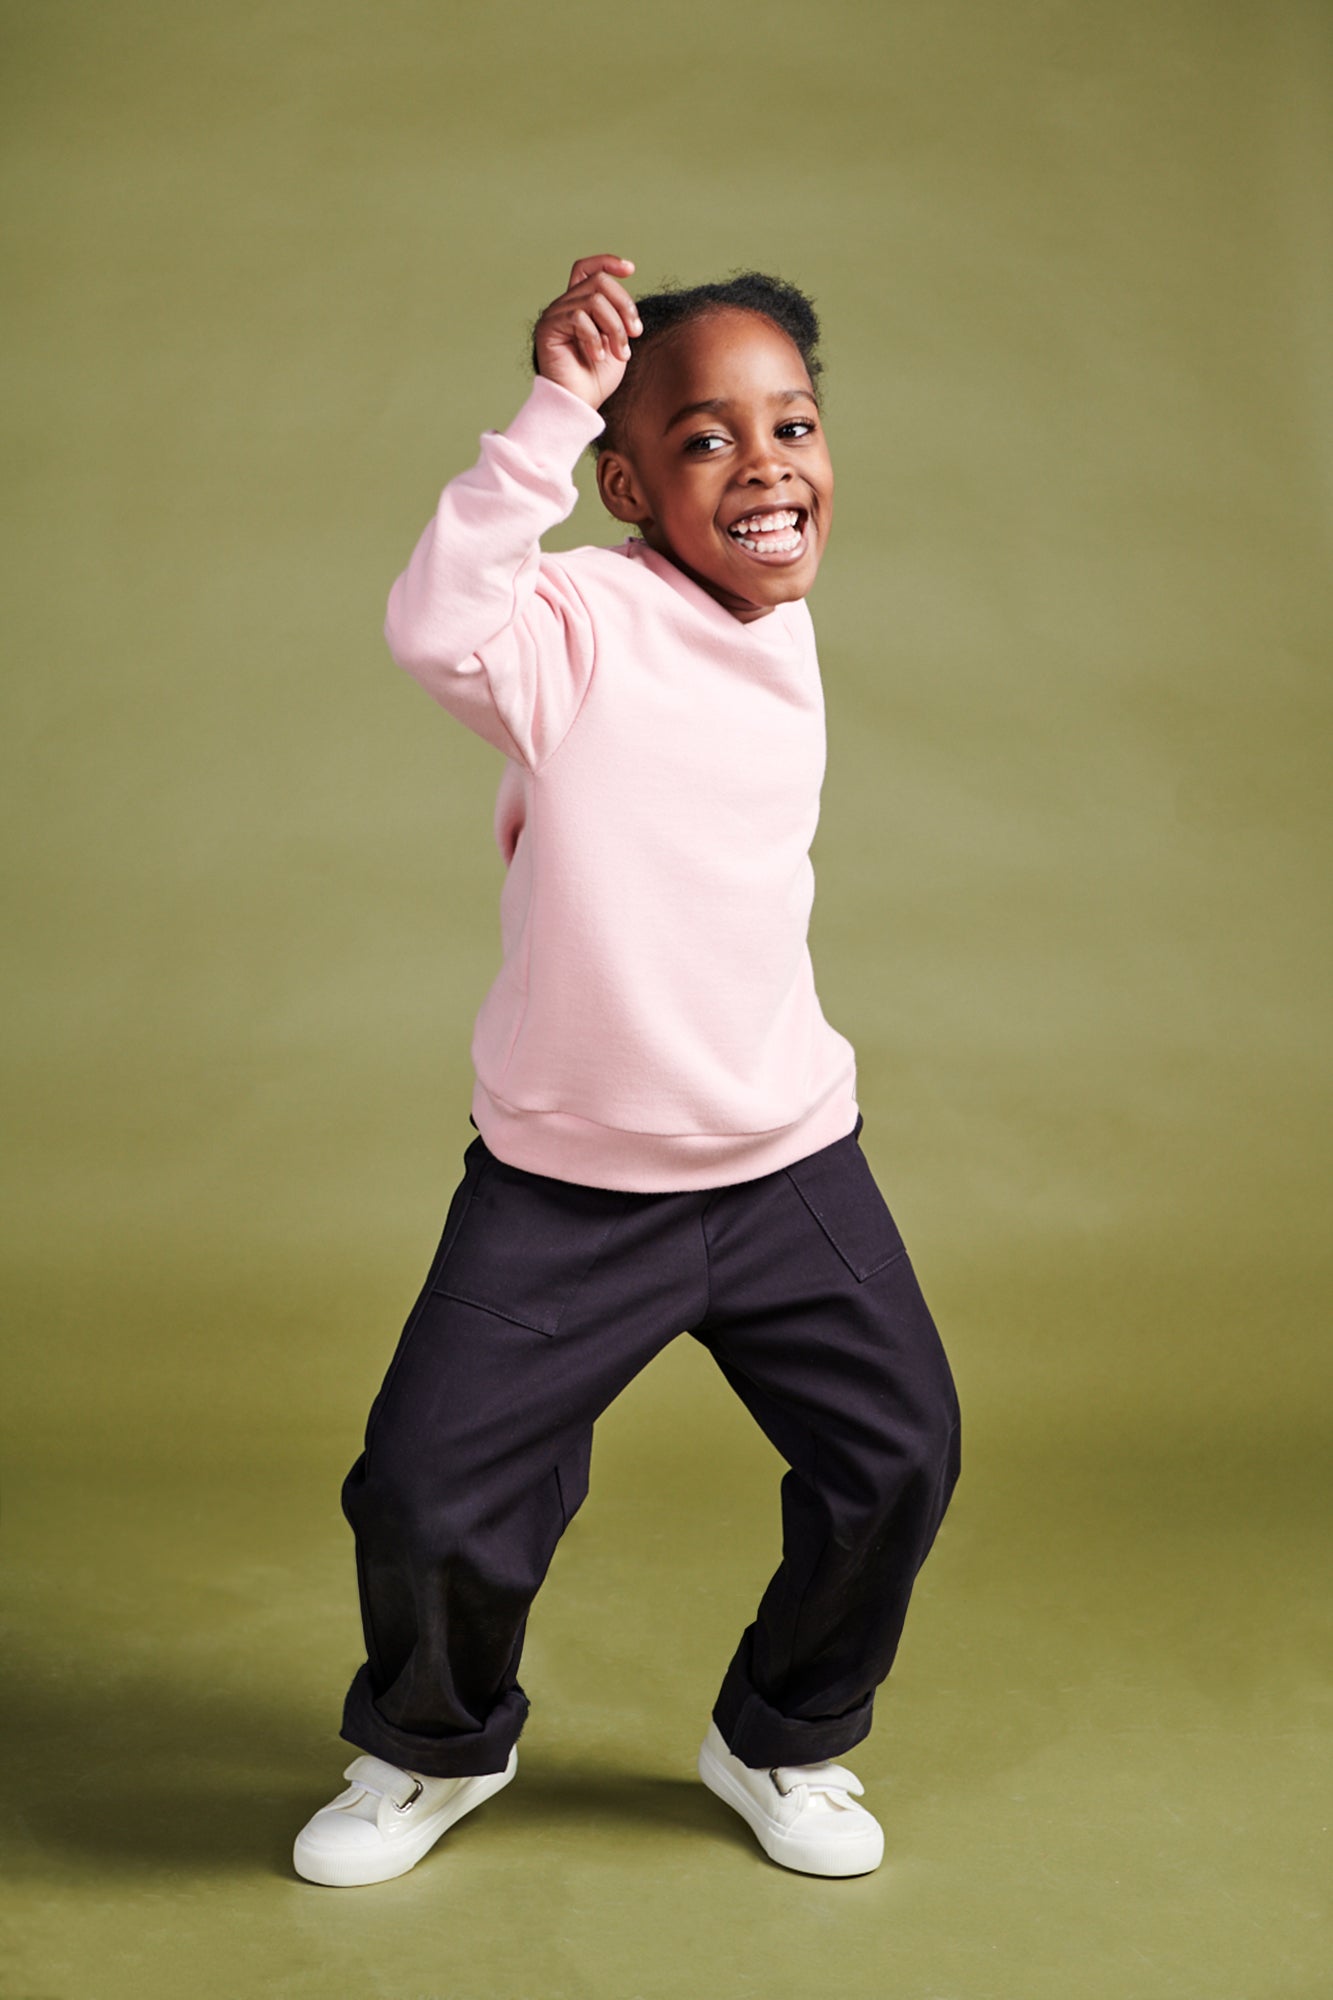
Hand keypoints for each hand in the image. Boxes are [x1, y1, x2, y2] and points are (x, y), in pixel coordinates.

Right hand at [533, 255, 641, 407]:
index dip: (608, 262)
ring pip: (594, 300)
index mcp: (580, 306)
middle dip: (624, 306)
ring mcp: (554, 315)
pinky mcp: (548, 327)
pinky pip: (579, 318)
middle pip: (599, 281)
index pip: (588, 269)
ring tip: (620, 353)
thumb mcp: (617, 341)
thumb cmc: (597, 379)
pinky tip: (597, 358)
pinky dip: (595, 339)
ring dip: (615, 328)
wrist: (578, 405)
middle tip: (635, 334)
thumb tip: (626, 298)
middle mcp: (565, 305)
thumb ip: (618, 316)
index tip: (630, 269)